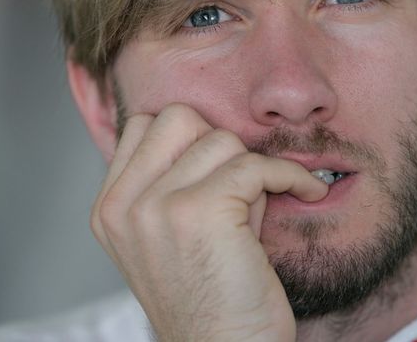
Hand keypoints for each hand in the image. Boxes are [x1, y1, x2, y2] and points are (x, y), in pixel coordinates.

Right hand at [90, 103, 327, 340]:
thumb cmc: (211, 300)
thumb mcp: (171, 236)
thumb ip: (176, 183)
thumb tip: (218, 135)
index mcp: (110, 209)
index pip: (141, 125)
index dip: (187, 140)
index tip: (216, 169)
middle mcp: (124, 205)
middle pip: (177, 117)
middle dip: (216, 143)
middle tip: (237, 182)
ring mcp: (156, 206)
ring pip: (222, 139)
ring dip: (252, 168)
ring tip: (260, 207)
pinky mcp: (200, 211)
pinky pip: (257, 164)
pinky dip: (290, 175)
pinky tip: (306, 192)